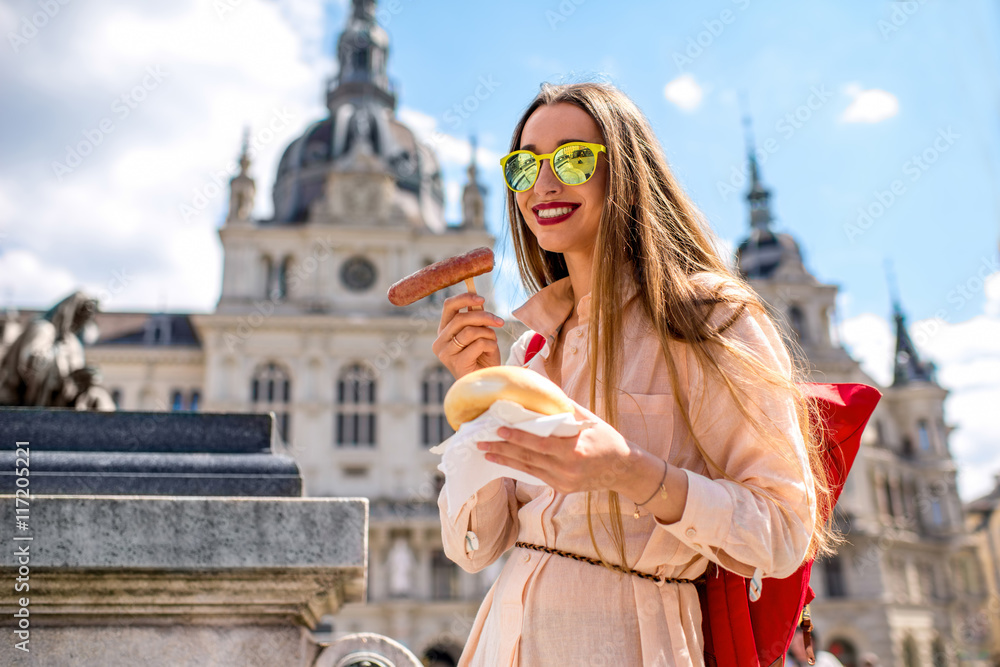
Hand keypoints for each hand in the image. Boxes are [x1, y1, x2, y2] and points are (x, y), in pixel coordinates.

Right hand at [432, 292, 504, 378]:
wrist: (486, 381)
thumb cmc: (483, 357)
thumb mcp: (480, 333)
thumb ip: (476, 319)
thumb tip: (477, 301)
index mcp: (444, 331)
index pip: (448, 306)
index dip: (464, 298)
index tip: (482, 299)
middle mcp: (440, 342)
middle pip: (460, 318)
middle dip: (484, 317)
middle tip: (499, 321)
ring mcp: (446, 354)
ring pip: (470, 331)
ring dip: (488, 333)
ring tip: (493, 341)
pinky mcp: (456, 364)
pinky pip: (478, 344)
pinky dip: (490, 345)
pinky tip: (491, 353)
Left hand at [477, 401, 636, 494]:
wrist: (624, 469)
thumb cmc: (606, 439)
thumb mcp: (589, 420)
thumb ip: (565, 409)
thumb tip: (543, 391)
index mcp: (574, 450)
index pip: (540, 443)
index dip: (518, 437)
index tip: (499, 429)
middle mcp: (567, 468)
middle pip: (529, 458)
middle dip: (503, 449)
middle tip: (481, 441)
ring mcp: (564, 481)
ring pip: (528, 469)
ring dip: (505, 460)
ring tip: (486, 452)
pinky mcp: (562, 488)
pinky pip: (536, 475)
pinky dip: (519, 467)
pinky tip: (504, 460)